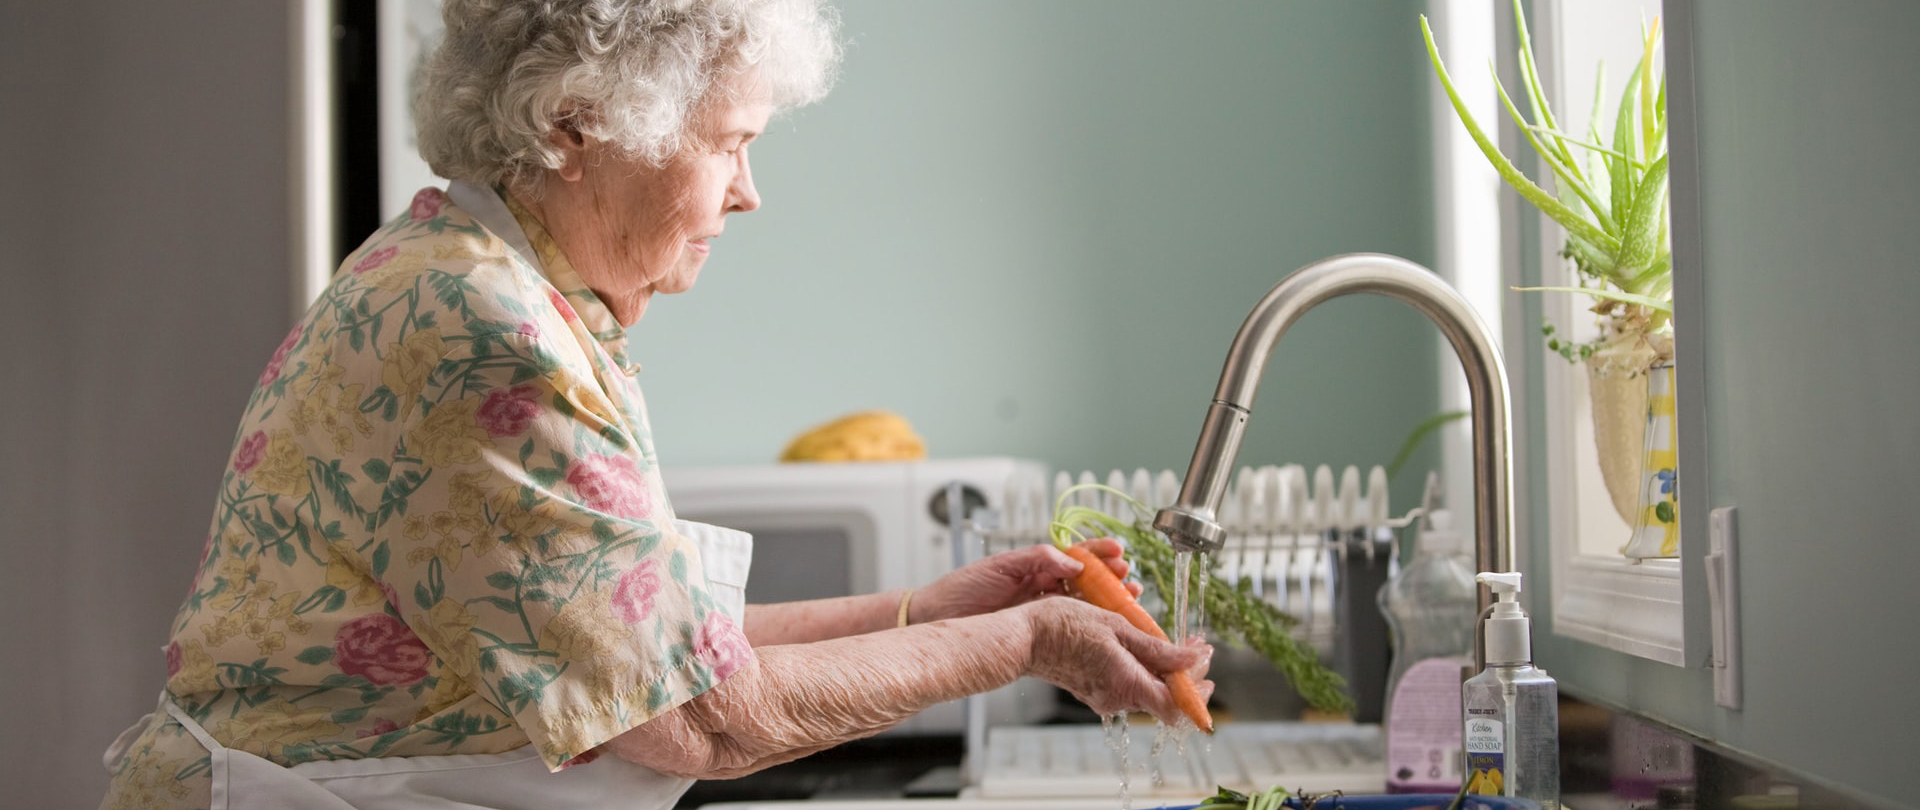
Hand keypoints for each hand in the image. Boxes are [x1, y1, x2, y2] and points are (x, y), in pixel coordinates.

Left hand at [911, 538, 1139, 623]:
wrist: (937, 619)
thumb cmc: (961, 589)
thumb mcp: (1000, 566)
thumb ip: (1037, 559)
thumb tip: (1072, 561)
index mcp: (1034, 566)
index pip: (1074, 556)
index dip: (1098, 553)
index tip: (1118, 552)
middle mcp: (1042, 587)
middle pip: (1087, 581)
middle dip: (1111, 578)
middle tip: (1129, 579)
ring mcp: (1041, 611)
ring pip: (1083, 604)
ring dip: (1107, 601)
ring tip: (1128, 599)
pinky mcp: (1037, 632)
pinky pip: (1069, 627)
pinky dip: (1090, 625)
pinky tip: (1106, 626)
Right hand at [1019, 598, 1213, 726]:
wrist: (1023, 637)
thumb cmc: (1063, 626)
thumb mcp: (1116, 627)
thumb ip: (1157, 648)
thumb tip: (1192, 659)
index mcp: (1127, 684)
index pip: (1176, 707)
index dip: (1197, 691)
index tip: (1205, 663)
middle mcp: (1117, 698)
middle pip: (1164, 697)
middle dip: (1185, 674)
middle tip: (1194, 647)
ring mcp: (1104, 697)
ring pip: (1147, 689)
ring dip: (1164, 668)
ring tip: (1169, 641)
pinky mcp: (1094, 690)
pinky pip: (1128, 684)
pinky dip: (1142, 668)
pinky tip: (1141, 646)